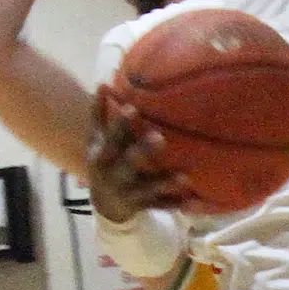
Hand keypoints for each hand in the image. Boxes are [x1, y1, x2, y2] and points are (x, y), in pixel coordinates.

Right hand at [86, 86, 201, 219]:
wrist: (103, 203)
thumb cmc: (104, 161)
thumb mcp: (96, 139)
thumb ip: (99, 114)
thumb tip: (103, 83)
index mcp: (102, 155)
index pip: (111, 137)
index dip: (120, 124)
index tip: (132, 108)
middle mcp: (114, 174)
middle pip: (128, 162)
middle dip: (143, 151)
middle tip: (160, 137)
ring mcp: (128, 192)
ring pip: (147, 188)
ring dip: (165, 182)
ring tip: (185, 177)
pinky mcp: (142, 206)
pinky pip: (160, 206)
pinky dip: (175, 205)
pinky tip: (192, 202)